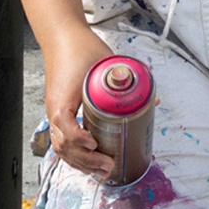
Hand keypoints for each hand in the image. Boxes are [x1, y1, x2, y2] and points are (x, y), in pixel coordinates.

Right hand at [42, 23, 114, 178]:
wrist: (62, 37)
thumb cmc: (81, 48)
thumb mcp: (105, 61)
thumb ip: (127, 79)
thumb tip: (154, 99)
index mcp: (63, 99)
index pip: (65, 127)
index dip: (79, 139)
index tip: (95, 144)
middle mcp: (55, 111)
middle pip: (64, 146)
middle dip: (86, 161)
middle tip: (108, 167)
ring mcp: (54, 113)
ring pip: (61, 148)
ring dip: (80, 162)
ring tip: (102, 171)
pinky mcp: (59, 113)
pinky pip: (62, 140)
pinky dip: (75, 153)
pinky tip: (90, 159)